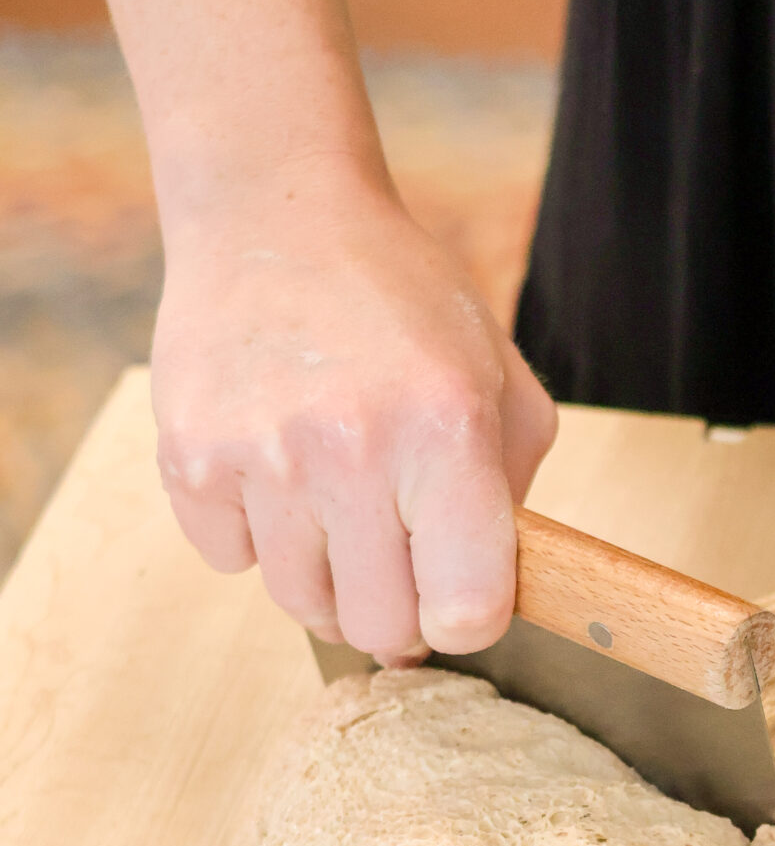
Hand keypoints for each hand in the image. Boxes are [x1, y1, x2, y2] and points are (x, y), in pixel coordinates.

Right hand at [152, 170, 558, 663]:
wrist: (275, 217)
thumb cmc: (399, 300)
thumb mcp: (498, 375)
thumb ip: (514, 490)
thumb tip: (495, 593)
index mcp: (446, 429)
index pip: (466, 609)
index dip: (469, 619)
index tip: (460, 595)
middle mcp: (352, 448)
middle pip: (380, 629)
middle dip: (397, 612)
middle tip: (397, 560)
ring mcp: (261, 456)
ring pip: (302, 605)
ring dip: (326, 578)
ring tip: (337, 508)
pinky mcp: (190, 457)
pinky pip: (229, 562)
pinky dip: (255, 537)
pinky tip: (274, 472)